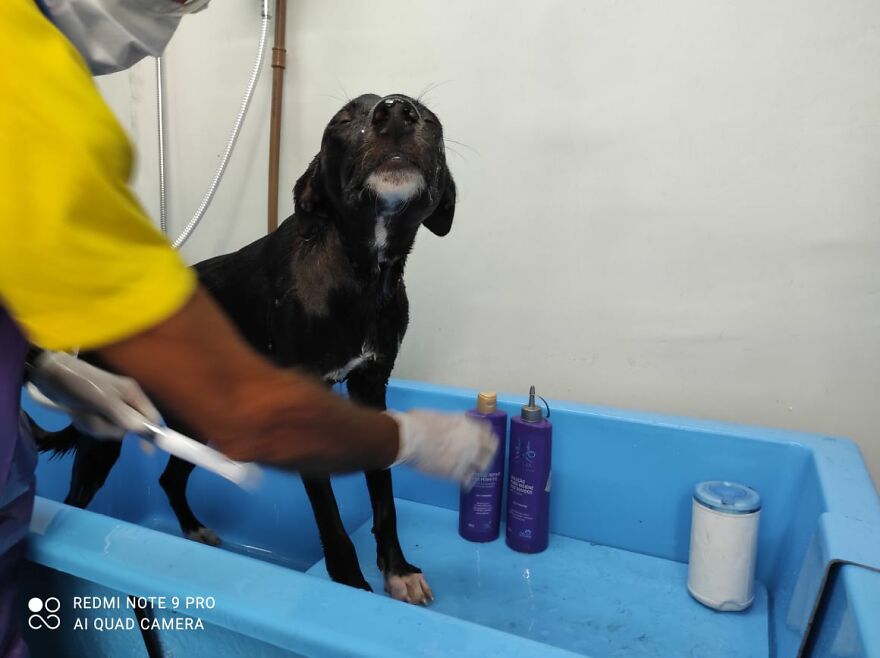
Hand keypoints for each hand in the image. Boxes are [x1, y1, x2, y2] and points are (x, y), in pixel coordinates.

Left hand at [27, 351, 160, 438]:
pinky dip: (86, 424)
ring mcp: (110, 408)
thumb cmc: (79, 383)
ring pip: (110, 430)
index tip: (146, 450)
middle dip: (108, 427)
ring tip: (81, 412)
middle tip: (94, 417)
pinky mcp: (96, 413)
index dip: (151, 432)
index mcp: (132, 394)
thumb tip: (142, 429)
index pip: (150, 417)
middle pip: (127, 428)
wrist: (50, 375)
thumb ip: (122, 414)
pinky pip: (98, 428)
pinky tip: (77, 413)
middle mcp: (125, 401)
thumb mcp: (100, 398)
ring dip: (94, 426)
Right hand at [388, 410, 498, 483]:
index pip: (487, 432)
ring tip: (475, 472)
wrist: (413, 438)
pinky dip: (466, 482)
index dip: (485, 437)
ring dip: (479, 469)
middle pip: (490, 450)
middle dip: (487, 454)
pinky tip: (464, 483)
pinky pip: (468, 481)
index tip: (483, 441)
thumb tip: (450, 426)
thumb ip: (452, 423)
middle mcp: (473, 441)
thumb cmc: (421, 422)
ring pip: (482, 467)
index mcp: (469, 425)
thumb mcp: (442, 415)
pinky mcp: (457, 474)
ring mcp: (467, 458)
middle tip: (482, 458)